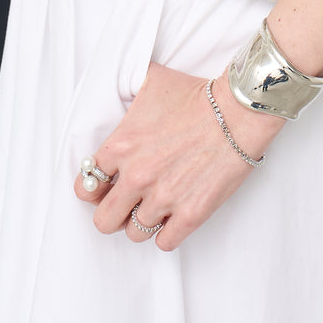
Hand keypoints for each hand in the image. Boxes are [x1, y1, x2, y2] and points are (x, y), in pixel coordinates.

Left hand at [74, 62, 287, 251]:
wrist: (237, 112)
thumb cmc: (196, 95)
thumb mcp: (151, 80)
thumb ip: (127, 90)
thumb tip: (119, 88)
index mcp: (121, 146)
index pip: (86, 184)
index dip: (94, 187)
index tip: (105, 186)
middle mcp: (137, 177)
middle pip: (103, 220)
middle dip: (111, 213)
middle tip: (124, 205)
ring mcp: (164, 199)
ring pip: (134, 234)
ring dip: (141, 222)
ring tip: (153, 207)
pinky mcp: (190, 214)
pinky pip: (165, 243)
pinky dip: (166, 234)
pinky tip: (172, 217)